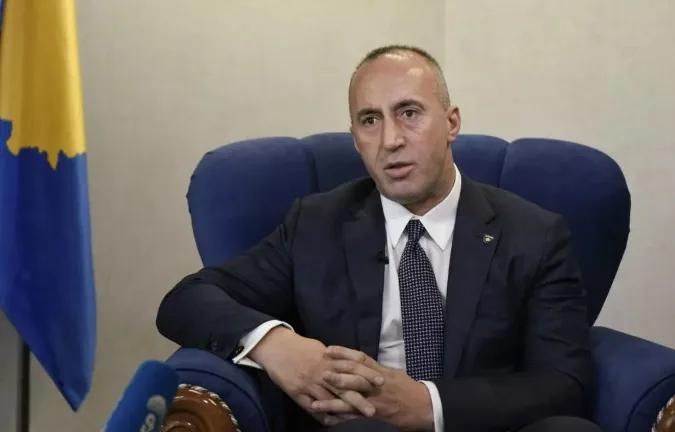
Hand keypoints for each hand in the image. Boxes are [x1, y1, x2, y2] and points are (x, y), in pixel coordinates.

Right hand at [248, 328, 382, 425]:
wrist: (276, 347)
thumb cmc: (300, 346)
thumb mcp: (320, 348)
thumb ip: (335, 358)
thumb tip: (350, 364)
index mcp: (327, 359)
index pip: (352, 366)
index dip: (367, 374)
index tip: (381, 381)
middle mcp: (320, 372)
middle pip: (343, 387)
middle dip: (359, 399)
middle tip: (374, 409)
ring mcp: (308, 383)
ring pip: (328, 400)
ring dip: (342, 411)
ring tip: (355, 419)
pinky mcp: (296, 392)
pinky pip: (310, 406)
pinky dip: (321, 414)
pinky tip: (331, 422)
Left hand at [312, 346, 433, 430]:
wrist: (424, 406)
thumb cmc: (408, 389)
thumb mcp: (393, 374)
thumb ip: (376, 370)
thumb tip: (361, 365)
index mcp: (380, 371)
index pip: (361, 359)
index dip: (344, 353)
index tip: (328, 349)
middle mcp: (377, 384)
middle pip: (355, 376)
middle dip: (337, 375)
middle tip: (320, 372)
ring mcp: (375, 400)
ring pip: (352, 399)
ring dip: (332, 402)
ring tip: (315, 403)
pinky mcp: (375, 414)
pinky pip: (355, 417)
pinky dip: (341, 419)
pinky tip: (327, 421)